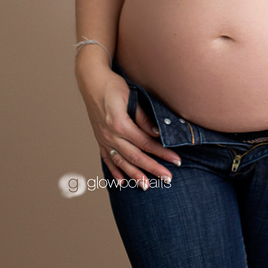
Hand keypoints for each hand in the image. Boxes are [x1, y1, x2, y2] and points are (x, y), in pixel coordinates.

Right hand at [78, 62, 181, 187]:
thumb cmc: (113, 86)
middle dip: (153, 168)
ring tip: (147, 186)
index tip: (176, 160)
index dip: (162, 153)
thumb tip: (157, 133)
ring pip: (122, 162)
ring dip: (135, 175)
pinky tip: (122, 182)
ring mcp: (103, 139)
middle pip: (136, 156)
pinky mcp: (99, 139)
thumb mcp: (131, 96)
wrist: (92, 81)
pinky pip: (107, 159)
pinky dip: (115, 171)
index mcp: (120, 124)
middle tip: (168, 178)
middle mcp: (110, 135)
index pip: (146, 143)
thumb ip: (143, 117)